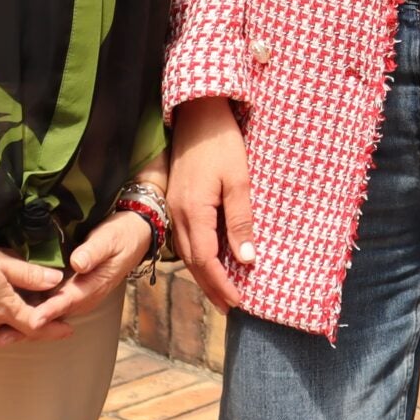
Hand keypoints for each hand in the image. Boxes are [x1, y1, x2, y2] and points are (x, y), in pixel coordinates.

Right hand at [0, 223, 59, 347]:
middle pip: (12, 329)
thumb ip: (27, 274)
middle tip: (38, 314)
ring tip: (7, 313)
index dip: (53, 328)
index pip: (35, 325)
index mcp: (1, 307)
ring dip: (0, 325)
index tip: (68, 329)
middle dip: (27, 324)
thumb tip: (56, 281)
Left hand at [14, 211, 154, 340]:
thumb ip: (93, 252)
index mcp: (92, 287)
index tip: (32, 320)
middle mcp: (81, 296)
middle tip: (1, 337)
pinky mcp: (67, 290)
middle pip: (51, 316)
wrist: (133, 235)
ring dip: (23, 325)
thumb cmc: (120, 236)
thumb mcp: (110, 240)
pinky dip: (28, 312)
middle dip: (26, 328)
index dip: (48, 311)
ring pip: (46, 314)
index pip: (66, 301)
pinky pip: (46, 304)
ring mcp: (73, 295)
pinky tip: (8, 314)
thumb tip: (77, 263)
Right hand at [170, 98, 256, 309]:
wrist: (197, 112)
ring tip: (221, 290)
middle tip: (229, 306)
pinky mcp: (176, 199)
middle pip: (192, 262)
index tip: (237, 302)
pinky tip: (209, 258)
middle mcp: (177, 214)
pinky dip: (197, 255)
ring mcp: (173, 206)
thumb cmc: (222, 142)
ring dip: (202, 273)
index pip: (205, 261)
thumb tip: (247, 260)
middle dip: (211, 286)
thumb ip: (240, 221)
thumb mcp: (238, 181)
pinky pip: (184, 237)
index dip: (221, 284)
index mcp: (193, 212)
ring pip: (185, 251)